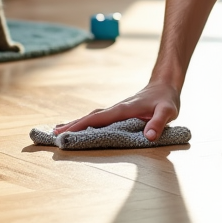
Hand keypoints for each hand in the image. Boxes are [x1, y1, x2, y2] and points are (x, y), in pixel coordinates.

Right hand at [54, 81, 180, 140]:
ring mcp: (116, 109)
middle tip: (53, 134)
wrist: (165, 85)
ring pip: (92, 116)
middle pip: (90, 116)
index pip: (99, 118)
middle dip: (72, 125)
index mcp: (124, 109)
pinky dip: (86, 122)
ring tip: (58, 131)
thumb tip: (149, 137)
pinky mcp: (118, 112)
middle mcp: (117, 108)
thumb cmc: (166, 99)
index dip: (82, 125)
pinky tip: (79, 126)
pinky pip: (98, 118)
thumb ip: (159, 123)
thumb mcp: (168, 111)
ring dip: (76, 123)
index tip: (66, 132)